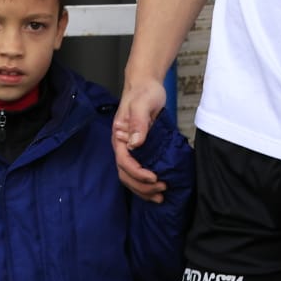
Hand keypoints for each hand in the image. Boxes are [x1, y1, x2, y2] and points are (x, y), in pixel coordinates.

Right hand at [112, 76, 168, 203]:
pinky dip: (146, 183)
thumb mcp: (142, 104)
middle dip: (142, 186)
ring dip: (144, 189)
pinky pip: (139, 171)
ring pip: (131, 177)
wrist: (146, 85)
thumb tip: (135, 143)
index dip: (138, 173)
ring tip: (160, 195)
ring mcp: (130, 150)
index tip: (154, 177)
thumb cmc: (143, 92)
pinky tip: (157, 188)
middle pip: (126, 174)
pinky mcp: (140, 150)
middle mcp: (122, 146)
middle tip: (161, 190)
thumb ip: (138, 122)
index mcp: (119, 137)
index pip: (124, 162)